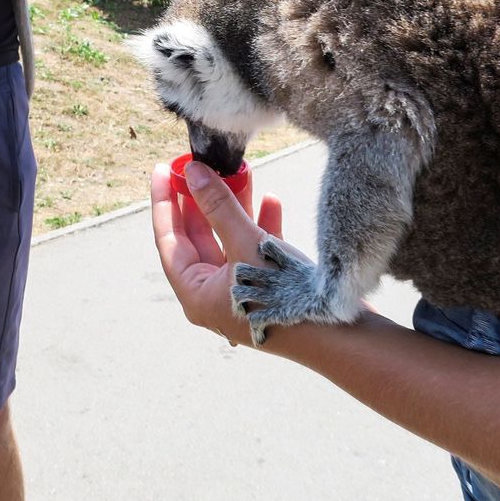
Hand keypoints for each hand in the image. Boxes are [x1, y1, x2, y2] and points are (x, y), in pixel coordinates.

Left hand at [150, 159, 289, 345]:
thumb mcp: (245, 245)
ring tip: (240, 173)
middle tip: (200, 166)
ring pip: (228, 240)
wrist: (338, 334)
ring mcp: (240, 292)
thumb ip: (218, 207)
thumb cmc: (284, 296)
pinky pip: (254, 250)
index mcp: (195, 294)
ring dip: (235, 208)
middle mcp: (213, 295)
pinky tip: (273, 201)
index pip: (169, 239)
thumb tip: (192, 172)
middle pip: (199, 237)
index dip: (164, 201)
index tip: (162, 168)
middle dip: (204, 200)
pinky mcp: (266, 287)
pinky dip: (260, 226)